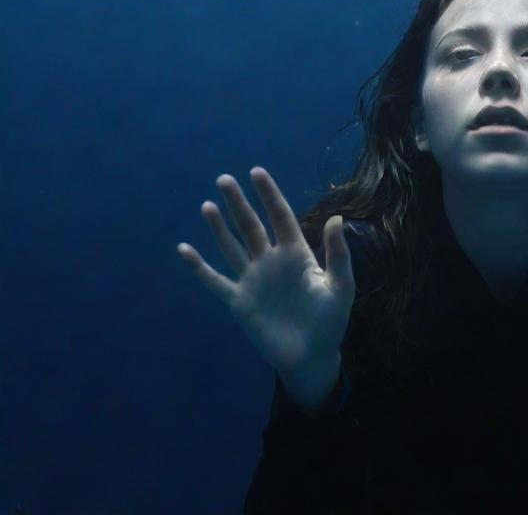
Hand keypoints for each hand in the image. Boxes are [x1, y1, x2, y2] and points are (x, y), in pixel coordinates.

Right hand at [177, 167, 355, 402]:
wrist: (311, 358)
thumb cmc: (330, 322)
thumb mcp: (340, 286)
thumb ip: (338, 253)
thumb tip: (337, 218)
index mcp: (297, 254)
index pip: (280, 216)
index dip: (269, 194)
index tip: (256, 172)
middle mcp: (271, 261)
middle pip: (251, 226)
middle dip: (239, 203)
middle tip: (224, 179)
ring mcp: (253, 280)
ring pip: (232, 247)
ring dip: (219, 227)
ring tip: (207, 205)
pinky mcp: (239, 301)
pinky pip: (215, 281)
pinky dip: (199, 267)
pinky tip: (184, 250)